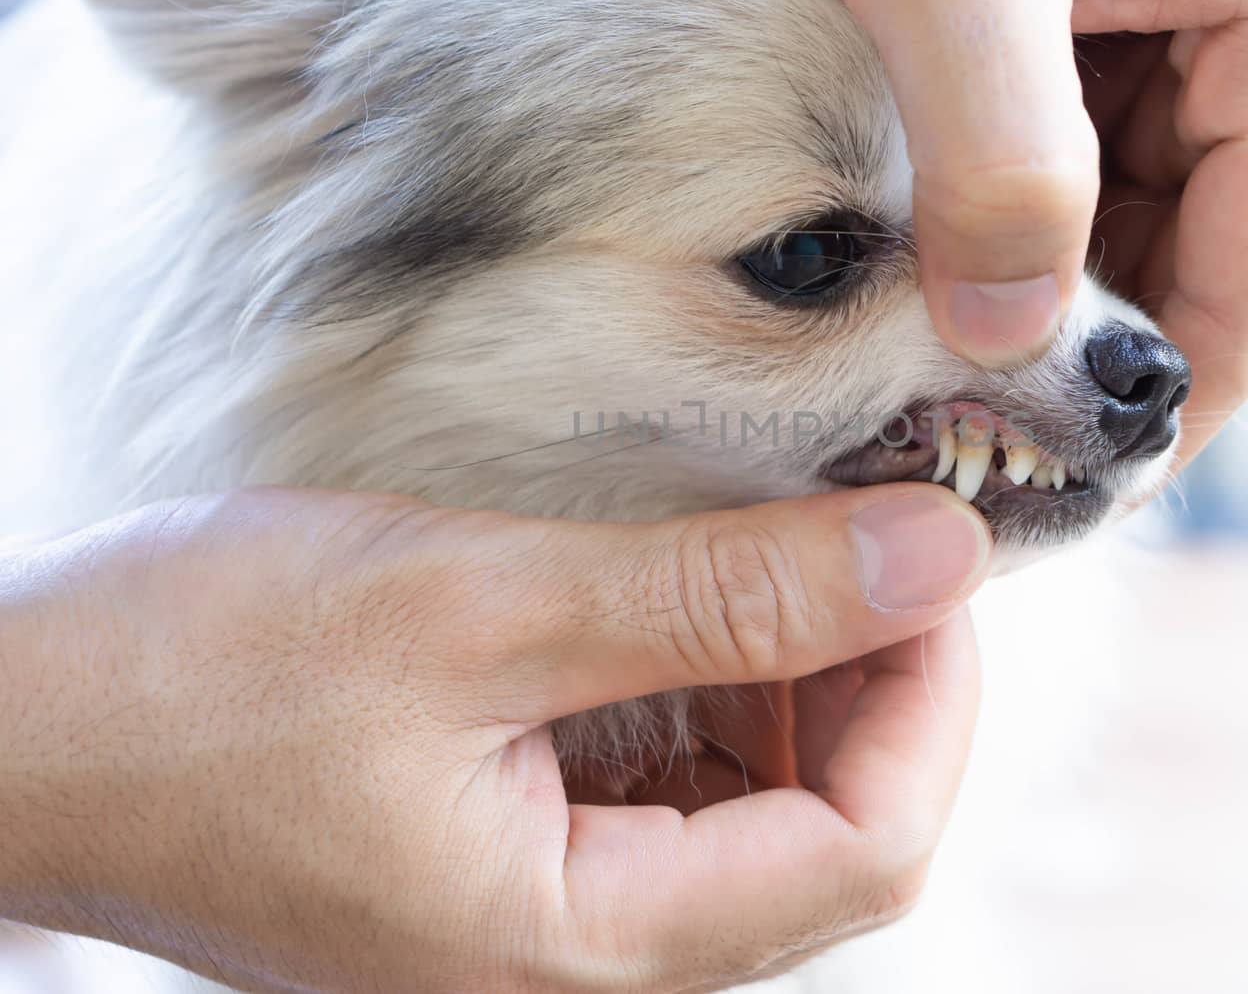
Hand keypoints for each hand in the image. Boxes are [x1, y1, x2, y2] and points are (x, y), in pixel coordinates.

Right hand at [0, 485, 989, 992]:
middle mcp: (586, 964)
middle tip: (860, 522)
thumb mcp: (481, 609)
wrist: (28, 727)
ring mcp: (557, 917)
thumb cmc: (199, 676)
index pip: (865, 851)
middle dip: (873, 674)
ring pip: (765, 804)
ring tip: (761, 543)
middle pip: (831, 833)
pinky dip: (714, 683)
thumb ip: (723, 592)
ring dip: (795, 670)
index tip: (932, 551)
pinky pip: (681, 787)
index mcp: (579, 948)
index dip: (932, 695)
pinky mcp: (527, 855)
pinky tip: (682, 594)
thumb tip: (934, 552)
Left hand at [761, 0, 1247, 459]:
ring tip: (922, 342)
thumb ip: (997, 160)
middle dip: (1081, 347)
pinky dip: (1026, 225)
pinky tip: (936, 247)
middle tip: (950, 426)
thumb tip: (1016, 340)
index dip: (1141, 411)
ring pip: (1149, 228)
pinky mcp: (1165, 15)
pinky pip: (1108, 168)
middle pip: (1202, 267)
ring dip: (1045, 293)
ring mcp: (1242, 16)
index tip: (1030, 484)